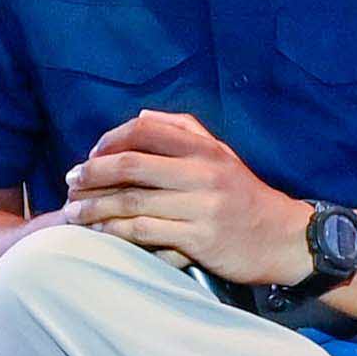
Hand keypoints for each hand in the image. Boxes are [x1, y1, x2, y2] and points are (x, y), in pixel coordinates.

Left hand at [62, 108, 310, 289]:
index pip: (145, 130)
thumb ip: (185, 131)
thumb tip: (143, 116)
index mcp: (206, 150)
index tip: (91, 156)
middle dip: (92, 174)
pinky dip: (115, 231)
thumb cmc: (245, 197)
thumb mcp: (223, 156)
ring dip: (94, 207)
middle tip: (71, 184)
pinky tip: (100, 232)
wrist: (285, 239)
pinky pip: (145, 231)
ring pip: (131, 202)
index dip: (110, 140)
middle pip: (131, 165)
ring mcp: (202, 207)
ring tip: (74, 213)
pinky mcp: (200, 239)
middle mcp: (204, 174)